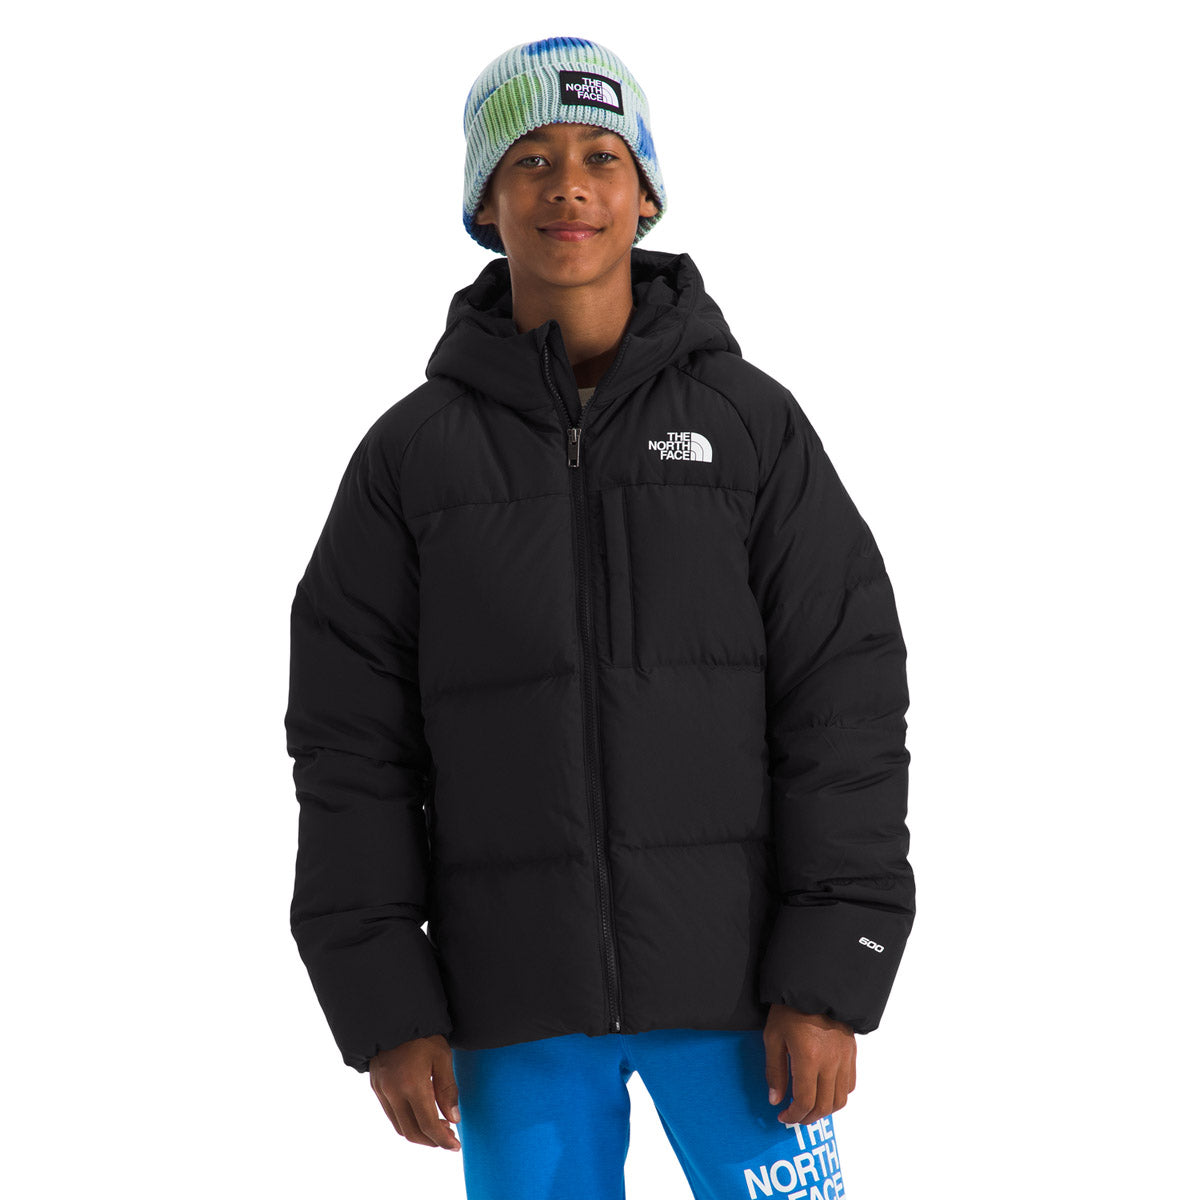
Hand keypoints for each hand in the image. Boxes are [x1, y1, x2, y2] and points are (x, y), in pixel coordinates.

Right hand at [369, 1034, 461, 1151]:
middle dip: (432, 1141)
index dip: (443, 1140)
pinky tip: (421, 1113)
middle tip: (449, 1137)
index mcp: (411, 1085)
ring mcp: (381, 1091)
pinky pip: (391, 1114)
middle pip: (412, 1132)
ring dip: (419, 1133)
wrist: (394, 1016)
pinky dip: (407, 1121)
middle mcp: (393, 1092)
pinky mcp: (376, 1087)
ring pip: (399, 1126)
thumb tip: (454, 1119)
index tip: (456, 1145)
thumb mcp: (442, 1057)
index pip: (428, 1125)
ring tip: (437, 1126)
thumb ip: (447, 1090)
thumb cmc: (423, 1034)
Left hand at [763, 1004, 855, 1124]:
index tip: (783, 1116)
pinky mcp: (851, 1052)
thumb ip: (775, 1071)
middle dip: (808, 1117)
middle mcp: (830, 1062)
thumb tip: (775, 1100)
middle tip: (795, 1117)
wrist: (815, 985)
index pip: (805, 1101)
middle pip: (824, 1106)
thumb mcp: (773, 1037)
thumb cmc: (789, 1008)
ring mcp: (844, 1058)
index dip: (793, 1115)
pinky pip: (850, 1083)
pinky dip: (838, 1094)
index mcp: (808, 1058)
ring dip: (825, 1110)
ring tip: (810, 1108)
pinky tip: (825, 1090)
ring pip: (841, 1099)